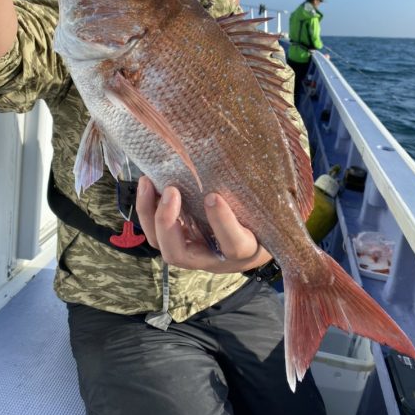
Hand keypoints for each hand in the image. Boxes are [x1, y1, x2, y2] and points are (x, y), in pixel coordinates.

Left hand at [136, 176, 272, 272]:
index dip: (222, 223)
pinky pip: (157, 233)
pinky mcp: (181, 242)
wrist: (258, 241)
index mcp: (244, 250)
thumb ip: (257, 194)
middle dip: (168, 223)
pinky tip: (148, 184)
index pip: (234, 245)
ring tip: (148, 182)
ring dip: (150, 215)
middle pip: (181, 255)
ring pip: (162, 245)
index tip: (213, 196)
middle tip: (172, 190)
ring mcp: (194, 253)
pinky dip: (149, 210)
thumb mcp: (267, 210)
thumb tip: (254, 155)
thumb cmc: (265, 220)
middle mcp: (215, 258)